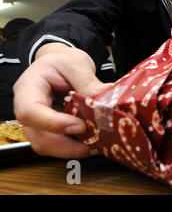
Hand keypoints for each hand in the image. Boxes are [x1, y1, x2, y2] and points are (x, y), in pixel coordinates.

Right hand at [13, 43, 108, 158]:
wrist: (59, 64)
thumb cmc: (62, 62)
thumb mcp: (76, 63)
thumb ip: (88, 81)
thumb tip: (104, 98)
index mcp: (29, 88)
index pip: (30, 111)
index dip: (54, 123)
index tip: (80, 126)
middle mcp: (27, 109)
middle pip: (39, 137)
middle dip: (68, 145)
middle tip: (96, 142)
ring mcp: (37, 122)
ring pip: (48, 146)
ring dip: (73, 149)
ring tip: (97, 143)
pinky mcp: (49, 130)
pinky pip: (58, 144)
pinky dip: (76, 146)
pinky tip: (93, 141)